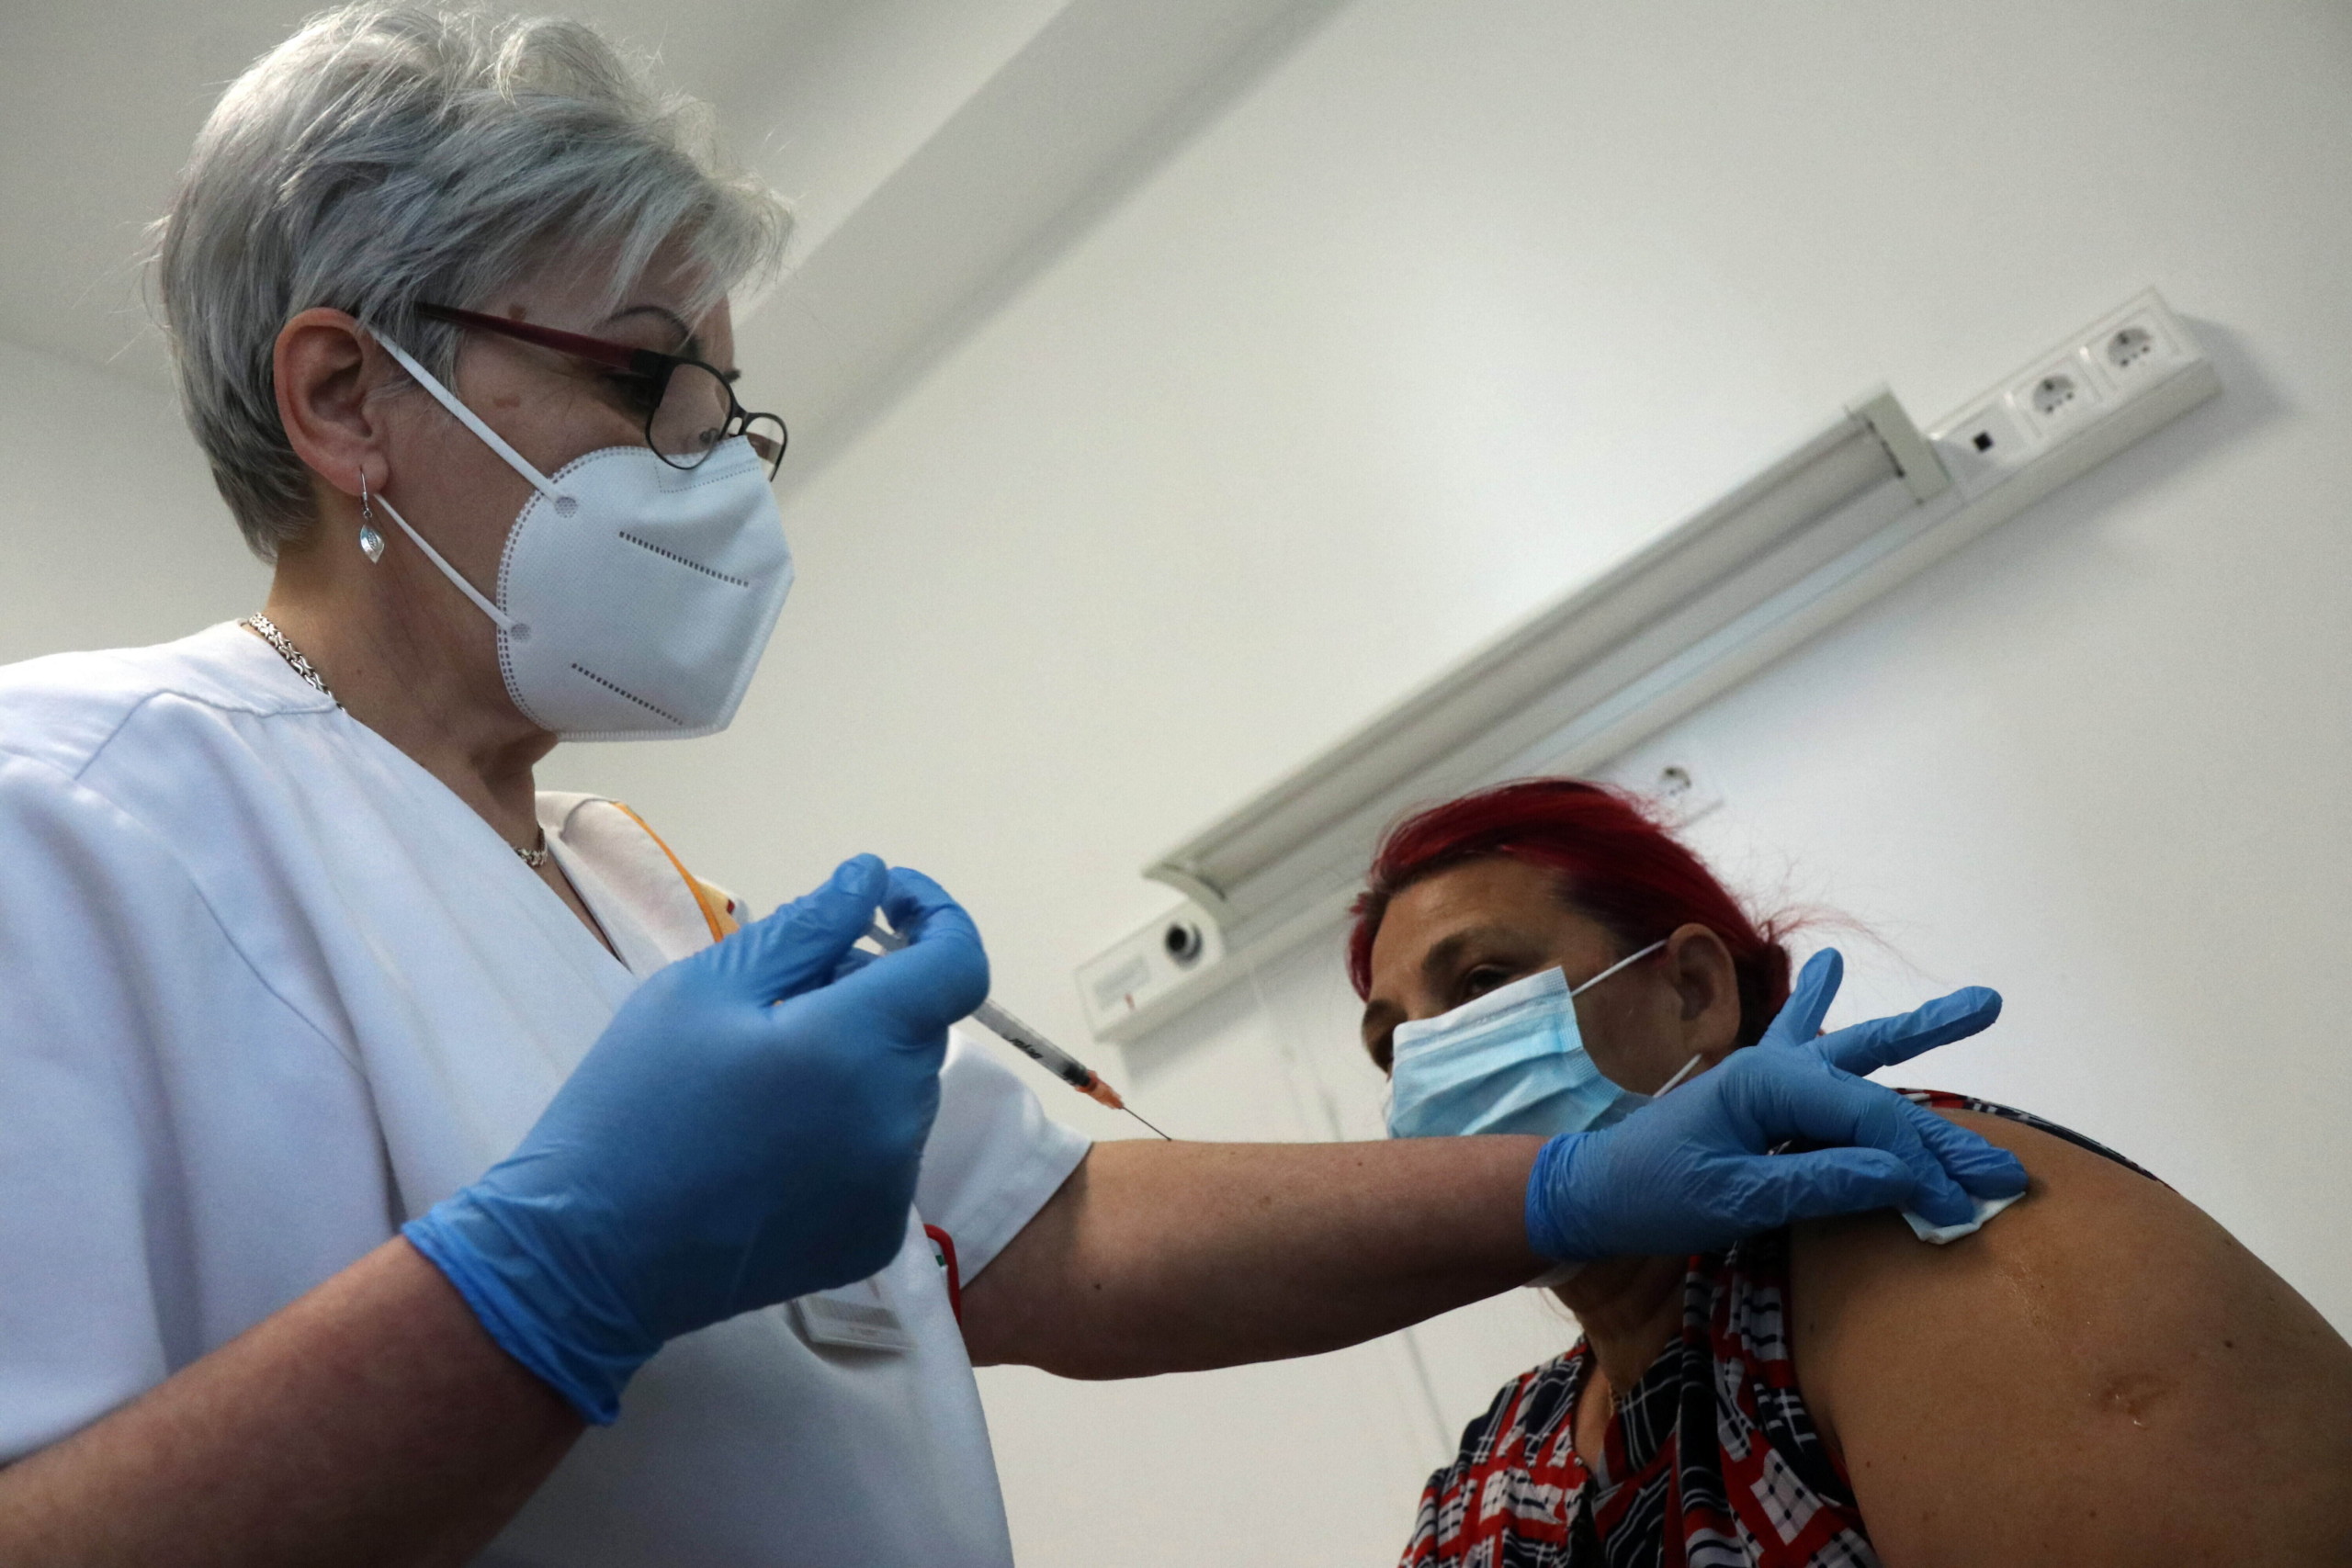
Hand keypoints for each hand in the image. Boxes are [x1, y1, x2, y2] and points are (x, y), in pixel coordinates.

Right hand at [402, 856, 988, 1421]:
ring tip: (761, 1079)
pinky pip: (884, 1154)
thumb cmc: (634, 1104)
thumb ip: (806, 927)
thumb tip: (871, 877)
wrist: (589, 1255)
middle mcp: (897, 1118)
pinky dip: (847, 1130)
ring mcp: (892, 1188)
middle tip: (774, 1001)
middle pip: (918, 1024)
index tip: (888, 902)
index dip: (937, 917)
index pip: (958, 963)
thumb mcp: (704, 988)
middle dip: (868, 992)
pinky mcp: (874, 1236)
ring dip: (858, 1063)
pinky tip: (769, 1143)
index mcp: (859, 1045)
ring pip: (901, 1088)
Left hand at [1524, 949, 2026, 1263]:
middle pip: (1878, 1082)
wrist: (1588, 1192)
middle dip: (1944, 1122)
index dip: (1918, 1160)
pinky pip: (1801, 1042)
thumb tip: (1905, 1177)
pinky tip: (1829, 965)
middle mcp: (1772, 1067)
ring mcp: (1766, 1076)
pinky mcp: (1755, 1092)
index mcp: (1765, 1082)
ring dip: (1915, 1031)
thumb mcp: (1736, 1200)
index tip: (1961, 1205)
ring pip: (1856, 1051)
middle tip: (2007, 1163)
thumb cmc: (1653, 1196)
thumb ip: (1819, 1183)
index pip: (1867, 1115)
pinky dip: (1817, 1004)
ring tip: (1980, 1005)